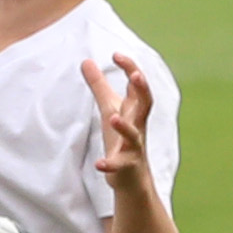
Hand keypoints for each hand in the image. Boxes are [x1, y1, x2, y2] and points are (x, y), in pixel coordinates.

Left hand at [84, 55, 157, 188]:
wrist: (132, 178)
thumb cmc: (122, 139)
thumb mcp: (109, 109)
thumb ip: (99, 86)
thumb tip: (86, 60)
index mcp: (135, 111)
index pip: (138, 86)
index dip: (130, 69)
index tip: (116, 54)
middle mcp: (138, 126)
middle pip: (145, 105)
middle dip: (142, 90)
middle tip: (136, 75)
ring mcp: (133, 147)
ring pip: (134, 135)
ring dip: (124, 126)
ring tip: (113, 117)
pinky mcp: (126, 166)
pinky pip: (119, 165)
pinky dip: (110, 164)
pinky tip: (99, 163)